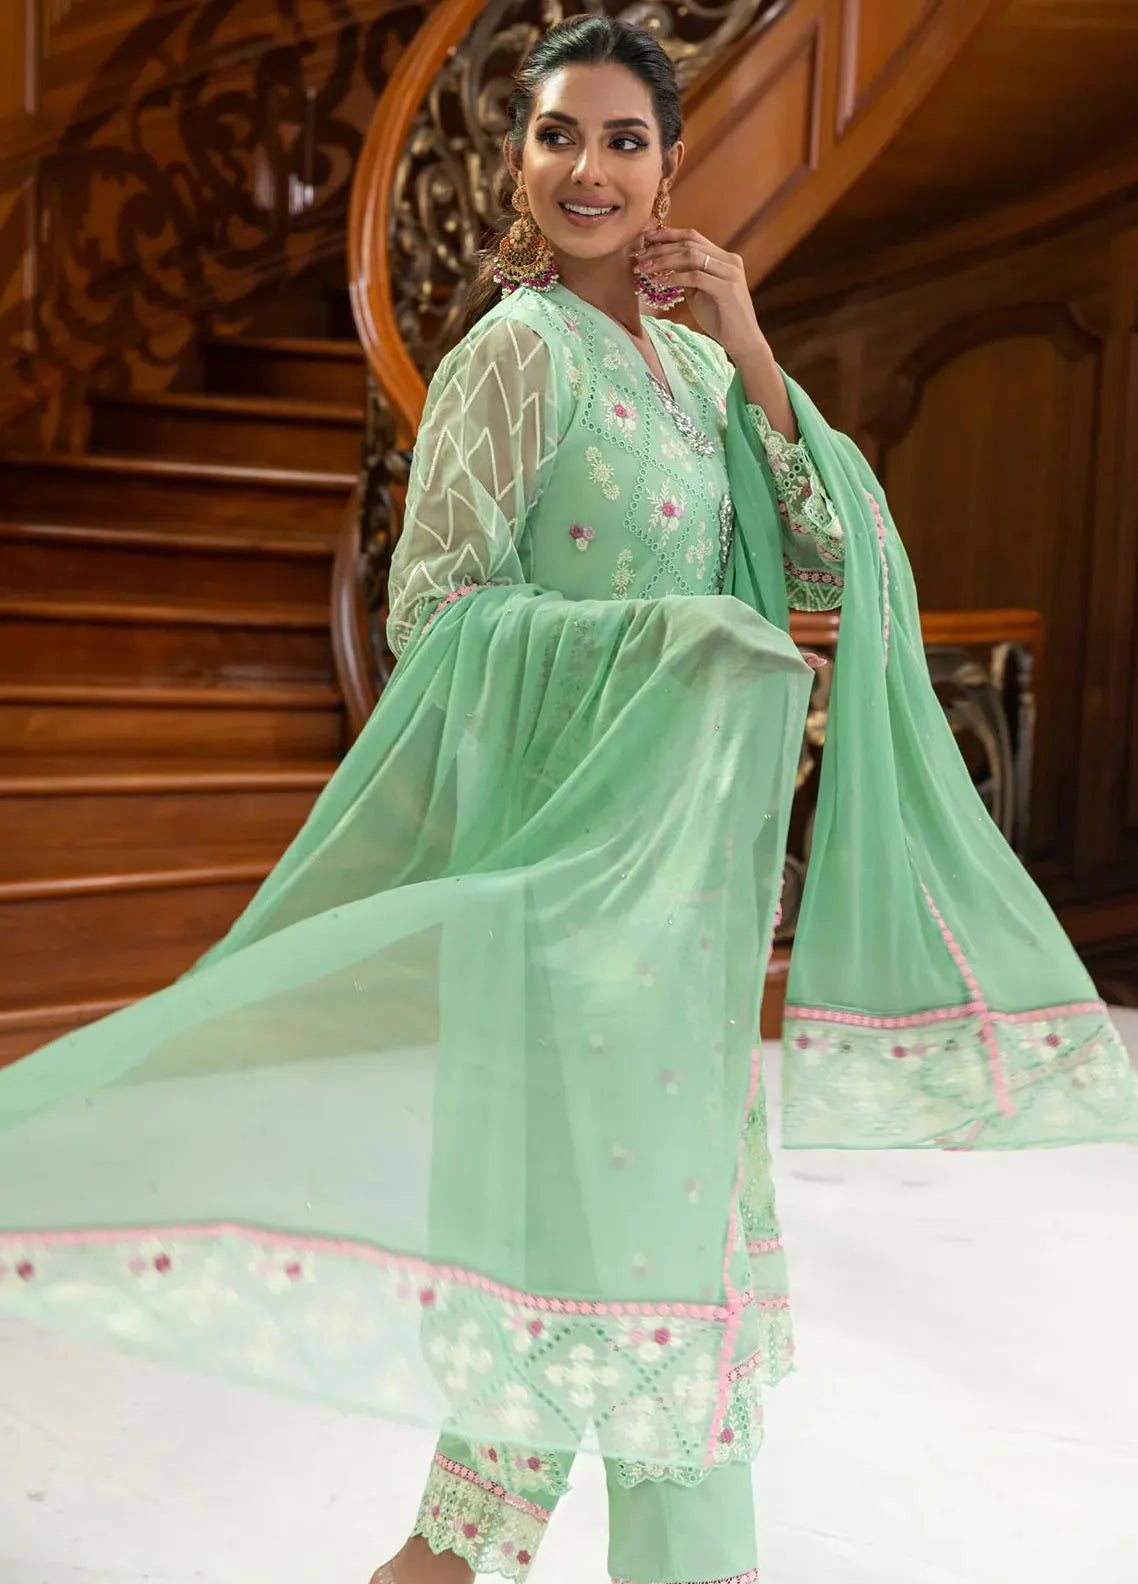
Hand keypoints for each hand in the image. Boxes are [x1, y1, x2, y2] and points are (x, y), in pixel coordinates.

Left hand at [633, 225, 797, 439]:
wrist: (742, 341)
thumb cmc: (720, 319)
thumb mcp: (700, 293)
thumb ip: (687, 277)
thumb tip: (662, 266)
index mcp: (723, 258)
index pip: (692, 237)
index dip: (667, 235)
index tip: (644, 238)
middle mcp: (729, 260)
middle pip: (689, 243)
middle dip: (660, 247)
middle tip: (638, 256)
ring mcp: (730, 273)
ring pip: (691, 256)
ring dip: (664, 260)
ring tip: (644, 268)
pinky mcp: (727, 289)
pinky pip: (695, 277)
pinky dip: (675, 278)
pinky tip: (659, 283)